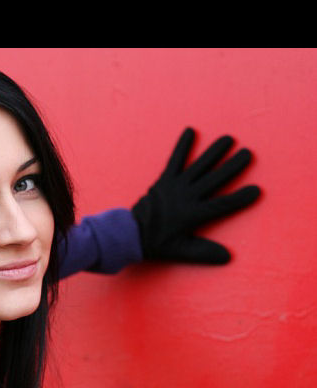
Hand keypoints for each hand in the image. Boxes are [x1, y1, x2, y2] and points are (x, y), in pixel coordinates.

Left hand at [131, 127, 260, 263]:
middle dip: (232, 166)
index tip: (257, 190)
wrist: (131, 233)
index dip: (240, 198)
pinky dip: (182, 146)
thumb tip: (228, 257)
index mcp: (193, 214)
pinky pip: (174, 160)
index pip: (222, 205)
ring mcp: (174, 186)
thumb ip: (204, 253)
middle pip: (214, 179)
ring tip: (228, 138)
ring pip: (198, 166)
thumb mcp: (181, 252)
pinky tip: (190, 130)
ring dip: (213, 151)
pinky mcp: (164, 179)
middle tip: (247, 153)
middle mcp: (186, 197)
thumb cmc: (157, 244)